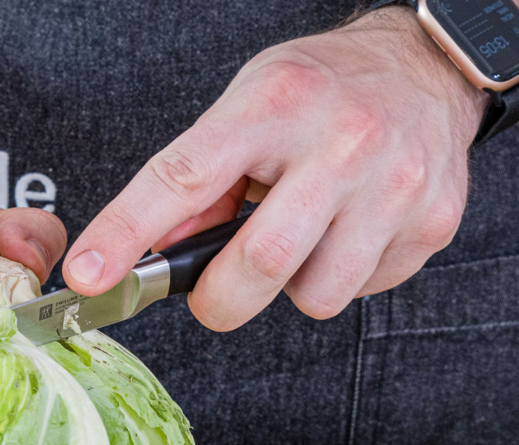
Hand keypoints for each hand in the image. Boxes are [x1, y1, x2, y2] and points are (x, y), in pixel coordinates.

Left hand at [63, 9, 488, 329]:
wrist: (430, 70)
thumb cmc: (324, 92)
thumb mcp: (250, 107)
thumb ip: (200, 180)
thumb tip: (154, 253)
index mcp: (276, 104)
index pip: (184, 177)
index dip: (126, 232)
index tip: (88, 275)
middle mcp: (342, 141)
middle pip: (260, 263)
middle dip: (220, 299)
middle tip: (215, 291)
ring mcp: (394, 186)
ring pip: (316, 295)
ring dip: (293, 285)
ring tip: (306, 236)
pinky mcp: (430, 224)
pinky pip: (363, 290)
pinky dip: (343, 275)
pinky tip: (352, 231)